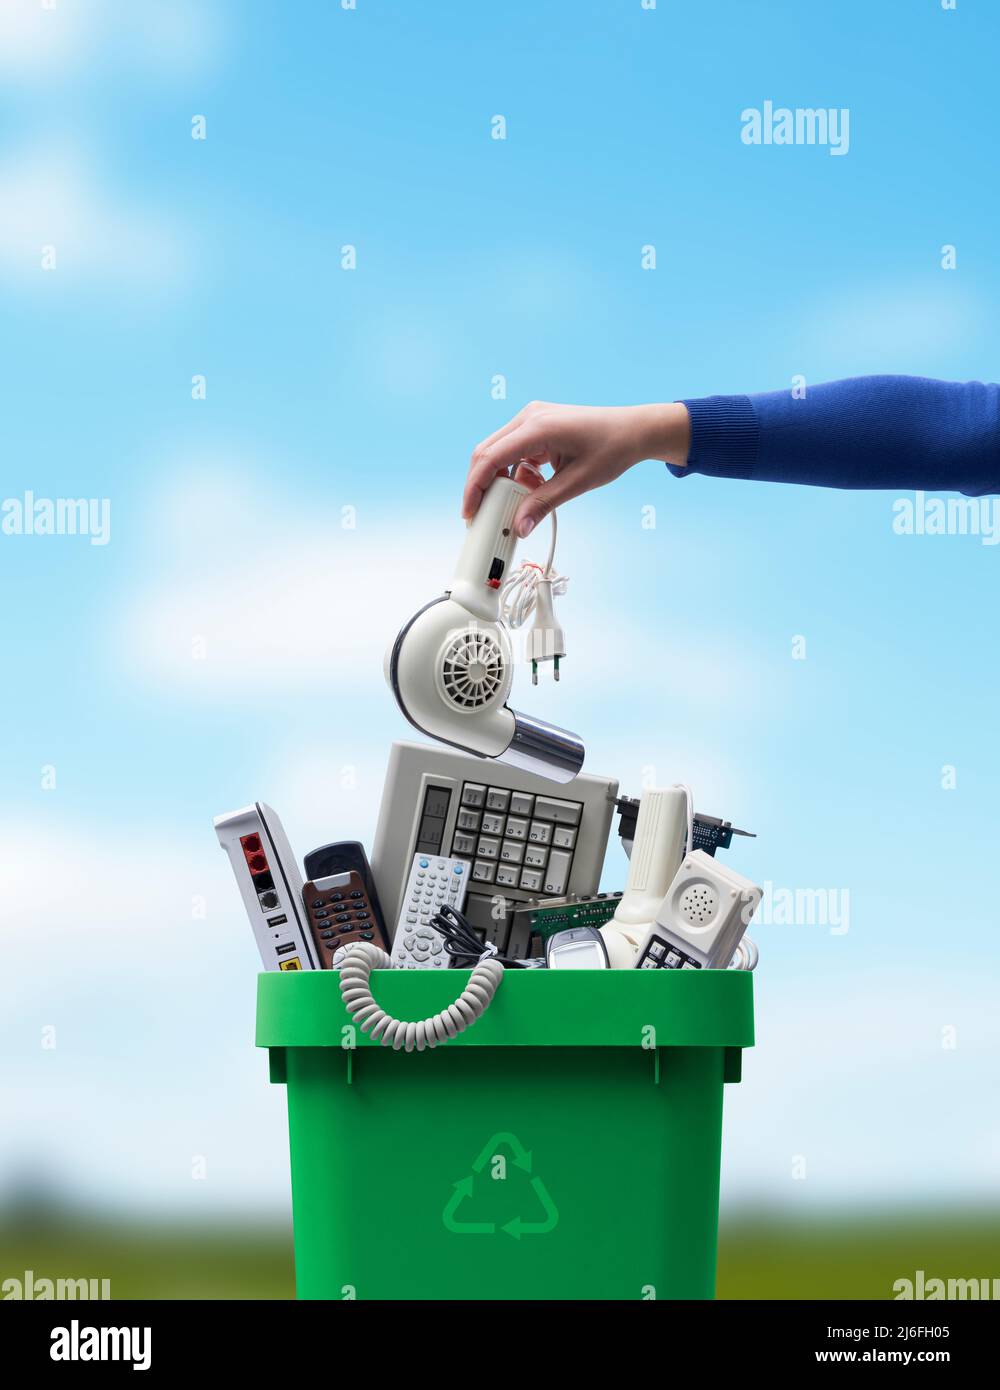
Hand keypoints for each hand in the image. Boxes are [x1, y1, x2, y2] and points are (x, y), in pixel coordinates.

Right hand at [463, 401, 690, 535]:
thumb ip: (544, 504)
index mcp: (538, 427)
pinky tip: (533, 487)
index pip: (491, 458)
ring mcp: (531, 418)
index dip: (475, 487)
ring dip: (501, 480)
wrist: (632, 430)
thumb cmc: (612, 449)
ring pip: (497, 452)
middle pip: (486, 453)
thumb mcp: (578, 483)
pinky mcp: (535, 426)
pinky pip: (513, 450)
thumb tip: (519, 528)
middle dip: (481, 486)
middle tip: (480, 516)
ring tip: (516, 504)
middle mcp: (529, 417)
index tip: (469, 513)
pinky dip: (516, 473)